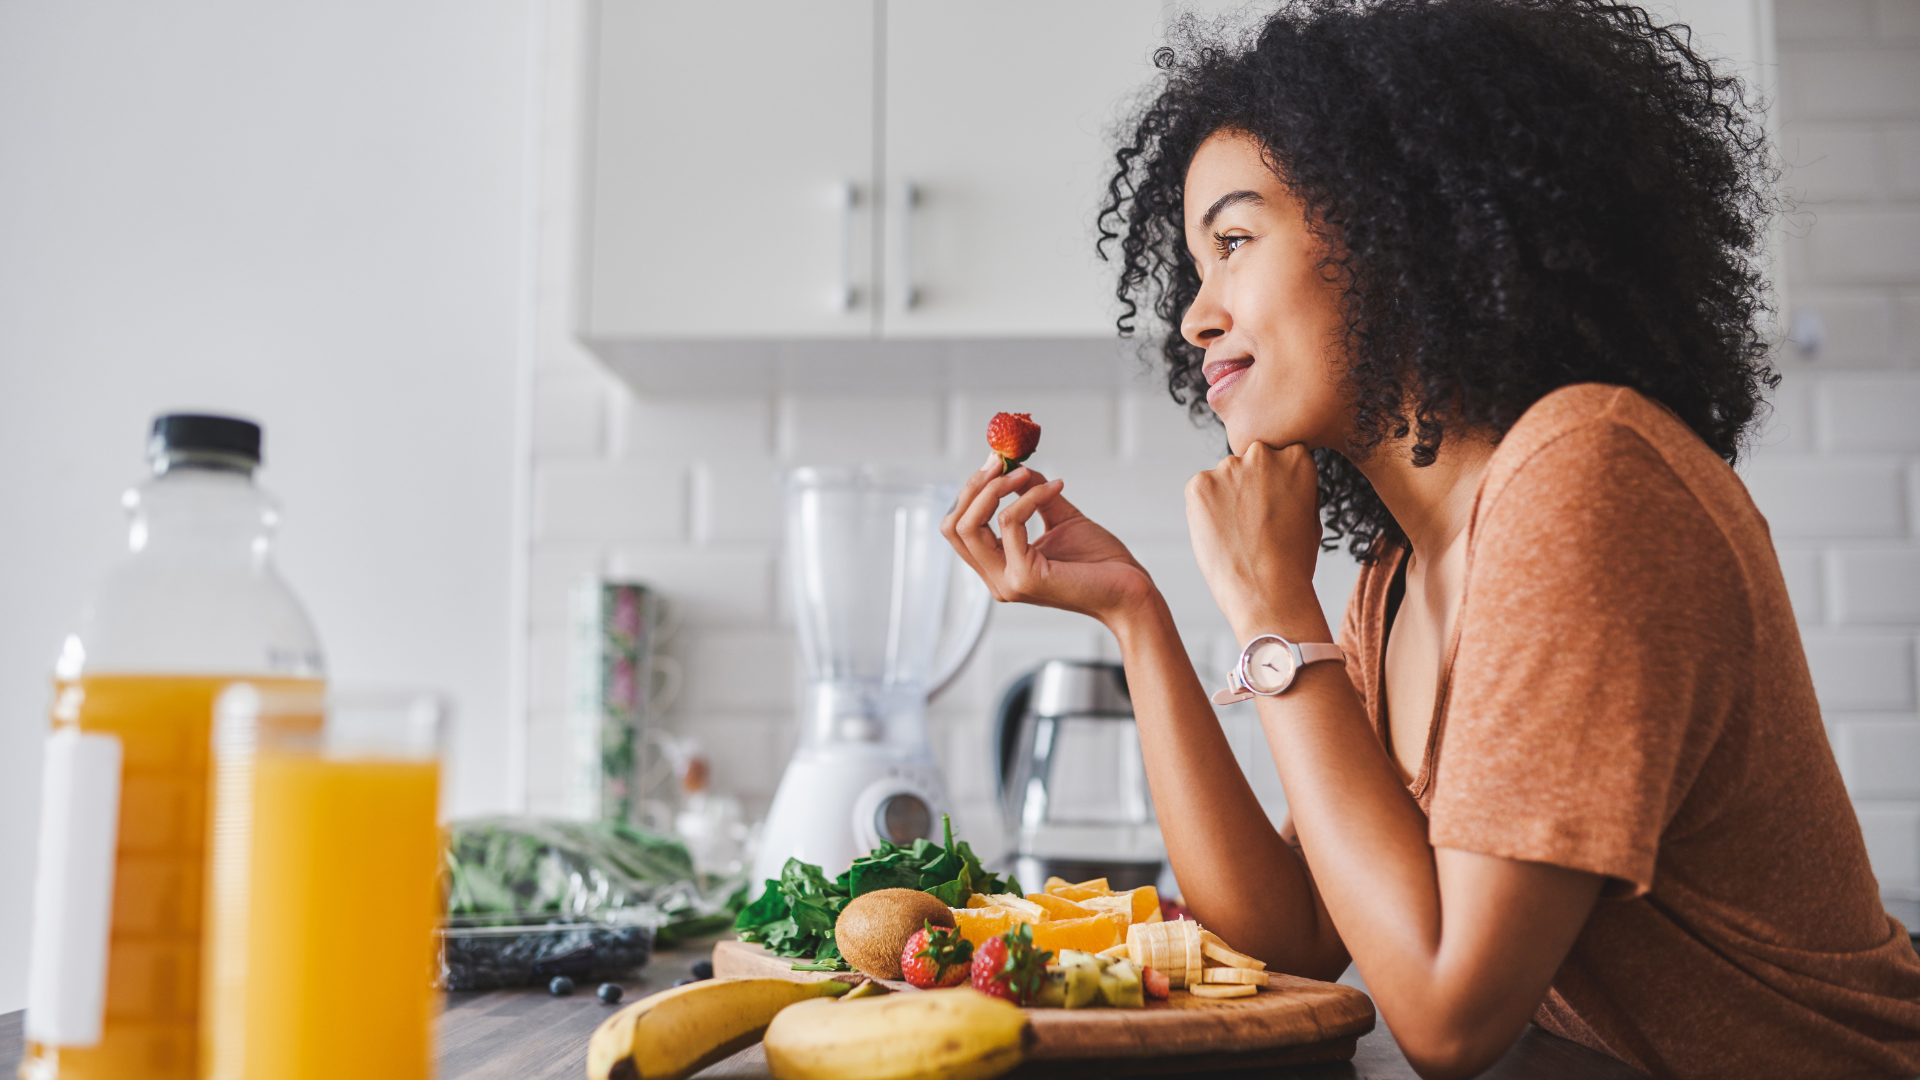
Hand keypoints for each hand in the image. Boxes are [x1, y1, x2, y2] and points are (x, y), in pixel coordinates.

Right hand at [941, 460, 1158, 624]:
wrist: (1130, 591)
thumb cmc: (1100, 562)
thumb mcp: (1059, 518)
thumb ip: (1033, 494)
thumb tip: (1015, 466)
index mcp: (999, 568)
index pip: (958, 529)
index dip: (971, 492)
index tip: (994, 463)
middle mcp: (996, 580)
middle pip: (953, 526)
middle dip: (973, 487)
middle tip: (999, 462)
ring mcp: (1007, 582)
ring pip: (969, 526)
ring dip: (995, 488)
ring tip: (1023, 473)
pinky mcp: (1025, 577)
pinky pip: (1010, 523)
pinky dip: (1028, 497)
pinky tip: (1055, 488)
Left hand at [1185, 442, 1325, 638]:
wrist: (1268, 592)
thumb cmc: (1293, 562)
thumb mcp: (1311, 515)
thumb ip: (1295, 487)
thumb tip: (1282, 476)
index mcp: (1296, 457)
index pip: (1279, 458)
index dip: (1274, 487)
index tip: (1274, 509)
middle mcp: (1261, 454)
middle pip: (1249, 464)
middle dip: (1249, 487)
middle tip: (1254, 524)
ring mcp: (1228, 467)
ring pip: (1223, 479)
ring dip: (1226, 499)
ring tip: (1237, 535)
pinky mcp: (1199, 484)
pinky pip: (1200, 492)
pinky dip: (1204, 511)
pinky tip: (1221, 535)